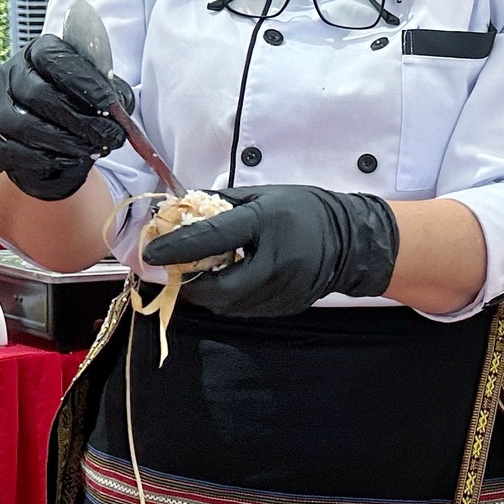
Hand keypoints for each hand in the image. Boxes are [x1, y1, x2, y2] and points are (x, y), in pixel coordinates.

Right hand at [0, 36, 131, 200]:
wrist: (50, 136)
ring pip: (24, 125)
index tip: (108, 104)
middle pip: (38, 94)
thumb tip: (118, 110)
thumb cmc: (78, 106)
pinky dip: (45, 160)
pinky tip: (70, 160)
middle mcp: (11, 75)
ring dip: (65, 142)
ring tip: (94, 150)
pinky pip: (13, 152)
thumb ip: (111, 94)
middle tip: (109, 136)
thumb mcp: (100, 92)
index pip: (53, 57)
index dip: (83, 80)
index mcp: (38, 53)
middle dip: (79, 119)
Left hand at [144, 185, 400, 315]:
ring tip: (199, 276)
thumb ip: (223, 205)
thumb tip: (183, 210)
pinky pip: (245, 309)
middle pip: (218, 289)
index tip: (152, 252)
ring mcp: (283, 291)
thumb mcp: (265, 194)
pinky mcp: (286, 307)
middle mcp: (276, 262)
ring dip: (207, 293)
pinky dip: (228, 299)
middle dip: (190, 284)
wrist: (352, 240)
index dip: (178, 247)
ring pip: (229, 305)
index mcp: (268, 224)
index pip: (213, 238)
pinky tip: (228, 282)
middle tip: (175, 272)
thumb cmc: (305, 210)